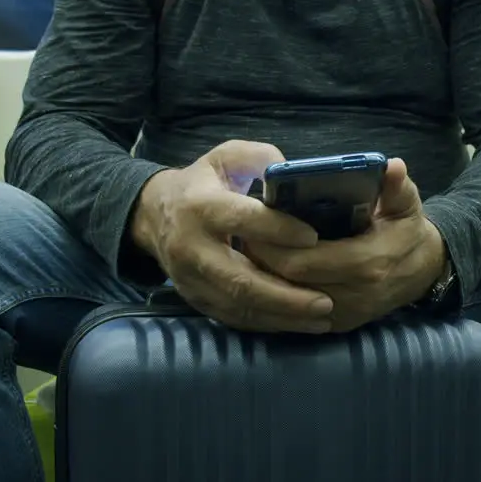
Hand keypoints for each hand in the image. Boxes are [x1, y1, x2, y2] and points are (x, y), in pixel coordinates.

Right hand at [130, 140, 334, 333]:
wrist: (153, 214)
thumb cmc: (202, 183)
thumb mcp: (227, 157)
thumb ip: (261, 159)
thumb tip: (295, 176)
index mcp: (201, 207)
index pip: (243, 220)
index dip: (278, 230)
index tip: (313, 238)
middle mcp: (193, 248)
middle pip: (241, 280)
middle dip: (287, 296)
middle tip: (326, 302)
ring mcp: (191, 279)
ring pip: (239, 307)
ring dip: (282, 317)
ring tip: (322, 319)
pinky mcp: (195, 299)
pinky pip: (233, 318)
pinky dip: (267, 324)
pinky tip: (297, 323)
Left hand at [245, 158, 446, 332]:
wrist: (422, 271)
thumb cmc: (406, 231)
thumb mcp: (407, 204)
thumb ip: (397, 187)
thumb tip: (393, 166)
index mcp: (369, 262)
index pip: (306, 260)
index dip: (275, 244)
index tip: (254, 223)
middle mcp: (355, 294)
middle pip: (290, 281)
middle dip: (263, 259)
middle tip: (244, 234)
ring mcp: (345, 313)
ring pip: (288, 300)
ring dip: (266, 277)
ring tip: (250, 249)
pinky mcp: (337, 324)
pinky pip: (296, 313)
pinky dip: (278, 293)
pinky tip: (265, 272)